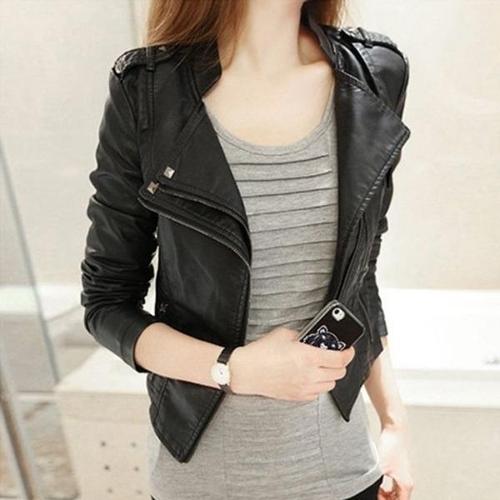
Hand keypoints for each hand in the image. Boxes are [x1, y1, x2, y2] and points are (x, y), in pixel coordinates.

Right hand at [228, 326, 354, 400]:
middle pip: (339, 373)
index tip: (348, 349)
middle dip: (340, 363)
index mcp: (308, 357)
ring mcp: (304, 387)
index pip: (340, 359)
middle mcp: (310, 374)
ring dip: (331, 375)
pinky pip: (318, 393)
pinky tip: (311, 377)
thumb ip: (302, 336)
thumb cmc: (262, 352)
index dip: (349, 353)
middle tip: (335, 356)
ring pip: (330, 385)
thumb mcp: (284, 334)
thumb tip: (312, 337)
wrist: (246, 371)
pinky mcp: (297, 396)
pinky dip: (319, 385)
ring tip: (323, 367)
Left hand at [377, 424, 414, 498]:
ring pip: (395, 493)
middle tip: (375, 494)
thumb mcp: (380, 467)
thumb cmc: (391, 446)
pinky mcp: (398, 469)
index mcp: (405, 485)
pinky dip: (386, 488)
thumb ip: (375, 482)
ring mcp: (403, 475)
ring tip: (376, 490)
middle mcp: (407, 481)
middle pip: (397, 499)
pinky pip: (393, 485)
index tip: (377, 498)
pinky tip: (377, 483)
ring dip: (386, 495)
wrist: (394, 430)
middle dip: (386, 499)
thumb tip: (368, 489)